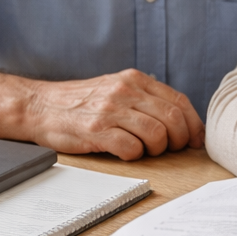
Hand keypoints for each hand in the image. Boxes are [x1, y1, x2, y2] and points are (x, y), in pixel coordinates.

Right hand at [26, 69, 203, 159]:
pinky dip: (135, 155)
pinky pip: (131, 148)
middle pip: (172, 118)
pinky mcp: (96, 131)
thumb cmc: (80, 102)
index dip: (193, 124)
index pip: (178, 101)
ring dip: (158, 149)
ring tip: (146, 151)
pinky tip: (126, 152)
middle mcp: (124, 91)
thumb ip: (144, 98)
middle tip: (172, 149)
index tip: (196, 140)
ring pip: (156, 134)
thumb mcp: (115, 88)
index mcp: (133, 79)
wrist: (40, 106)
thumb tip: (181, 120)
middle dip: (180, 140)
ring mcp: (110, 110)